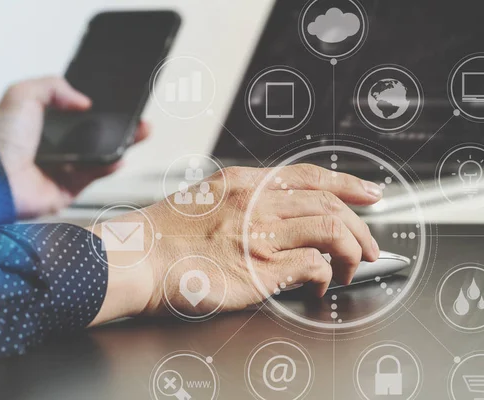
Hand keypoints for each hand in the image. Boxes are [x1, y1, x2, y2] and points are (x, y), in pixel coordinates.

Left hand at [0, 77, 149, 218]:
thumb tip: (83, 101)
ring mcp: (60, 170)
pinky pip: (93, 177)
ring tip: (140, 132)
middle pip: (92, 136)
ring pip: (98, 156)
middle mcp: (51, 149)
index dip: (95, 108)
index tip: (115, 102)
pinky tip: (121, 156)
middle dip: (115, 126)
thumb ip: (52, 86)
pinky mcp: (67, 190)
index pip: (74, 115)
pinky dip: (109, 167)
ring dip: (120, 144)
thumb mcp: (22, 94)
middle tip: (136, 117)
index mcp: (39, 126)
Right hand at [90, 164, 381, 324]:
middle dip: (362, 225)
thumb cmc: (162, 234)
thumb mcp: (205, 200)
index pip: (309, 174)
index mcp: (243, 182)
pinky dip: (327, 276)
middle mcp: (257, 203)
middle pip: (330, 203)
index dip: (348, 182)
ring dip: (353, 251)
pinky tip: (321, 285)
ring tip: (354, 267)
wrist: (137, 257)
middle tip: (371, 244)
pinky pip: (314, 267)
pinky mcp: (261, 270)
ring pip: (332, 230)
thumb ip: (242, 203)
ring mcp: (261, 235)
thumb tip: (275, 217)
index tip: (370, 192)